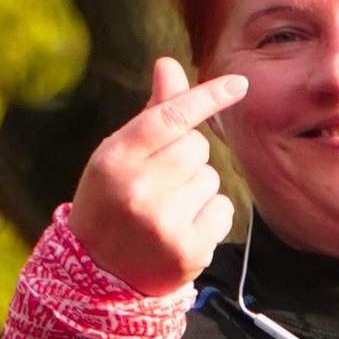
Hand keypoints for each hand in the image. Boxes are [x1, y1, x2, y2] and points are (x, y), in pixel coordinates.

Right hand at [69, 55, 249, 296]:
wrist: (99, 274)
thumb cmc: (112, 201)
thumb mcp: (119, 156)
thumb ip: (151, 114)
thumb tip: (169, 64)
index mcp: (115, 159)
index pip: (170, 117)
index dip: (207, 98)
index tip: (239, 85)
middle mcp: (138, 189)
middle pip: (197, 147)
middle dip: (188, 160)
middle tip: (162, 185)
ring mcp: (163, 223)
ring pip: (211, 178)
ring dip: (198, 190)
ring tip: (168, 211)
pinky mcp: (187, 250)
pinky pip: (222, 209)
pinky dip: (209, 217)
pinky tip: (183, 230)